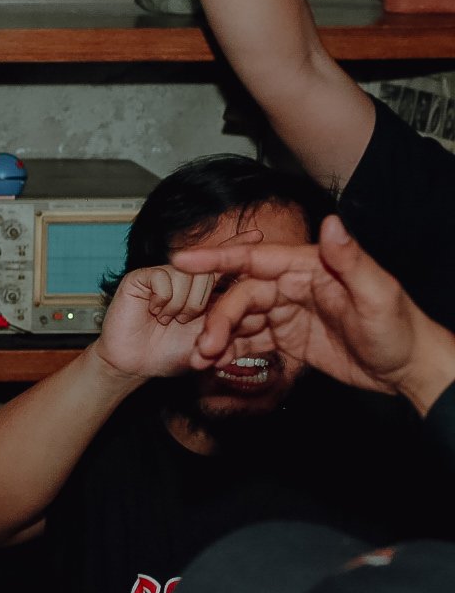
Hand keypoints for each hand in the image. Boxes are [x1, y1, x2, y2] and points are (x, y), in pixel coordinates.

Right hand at [92, 257, 235, 381]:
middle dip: (201, 303)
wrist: (137, 365)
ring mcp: (162, 274)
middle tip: (185, 321)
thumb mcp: (210, 337)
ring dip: (181, 306)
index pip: (225, 263)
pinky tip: (153, 312)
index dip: (239, 247)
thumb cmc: (173, 353)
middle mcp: (184, 277)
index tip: (258, 234)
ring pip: (187, 275)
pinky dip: (163, 302)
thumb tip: (247, 298)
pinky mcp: (140, 276)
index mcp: (203, 290)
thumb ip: (227, 317)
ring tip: (167, 319)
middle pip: (208, 271)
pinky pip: (164, 279)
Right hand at [176, 215, 454, 411]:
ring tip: (204, 360)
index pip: (257, 259)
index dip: (218, 259)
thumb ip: (352, 259)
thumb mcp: (379, 294)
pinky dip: (233, 351)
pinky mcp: (289, 338)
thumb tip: (331, 223)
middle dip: (217, 318)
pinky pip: (252, 341)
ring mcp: (290, 312)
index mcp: (311, 267)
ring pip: (242, 319)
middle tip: (204, 346)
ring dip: (219, 337)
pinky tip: (219, 364)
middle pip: (242, 295)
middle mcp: (295, 285)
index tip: (182, 261)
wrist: (410, 369)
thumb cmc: (401, 329)